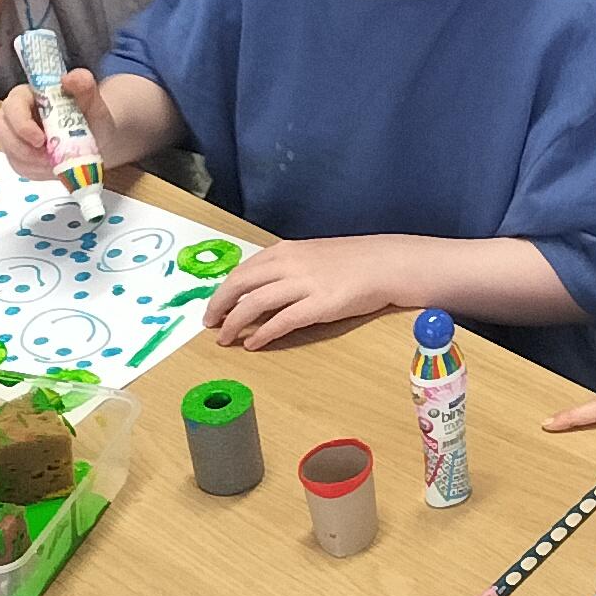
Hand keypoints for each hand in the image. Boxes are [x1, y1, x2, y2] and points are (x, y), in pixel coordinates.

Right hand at [0, 66, 99, 180]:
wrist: (97, 135)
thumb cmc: (89, 114)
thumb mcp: (91, 99)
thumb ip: (83, 84)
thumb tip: (68, 79)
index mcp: (26, 95)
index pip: (12, 107)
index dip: (22, 125)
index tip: (41, 140)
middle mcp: (14, 114)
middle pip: (3, 131)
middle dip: (24, 149)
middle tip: (50, 158)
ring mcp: (14, 136)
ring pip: (11, 152)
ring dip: (33, 162)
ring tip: (57, 162)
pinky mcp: (19, 156)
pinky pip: (20, 167)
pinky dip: (38, 171)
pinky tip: (55, 167)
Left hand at [205, 236, 409, 347]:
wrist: (387, 263)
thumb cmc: (353, 261)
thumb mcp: (312, 256)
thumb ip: (287, 268)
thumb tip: (262, 289)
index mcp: (285, 251)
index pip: (241, 271)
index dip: (222, 290)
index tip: (213, 306)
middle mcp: (288, 264)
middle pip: (240, 285)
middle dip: (219, 306)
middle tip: (209, 324)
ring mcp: (303, 284)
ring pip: (254, 304)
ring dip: (235, 324)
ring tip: (225, 339)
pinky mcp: (318, 305)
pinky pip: (281, 322)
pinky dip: (263, 334)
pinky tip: (253, 344)